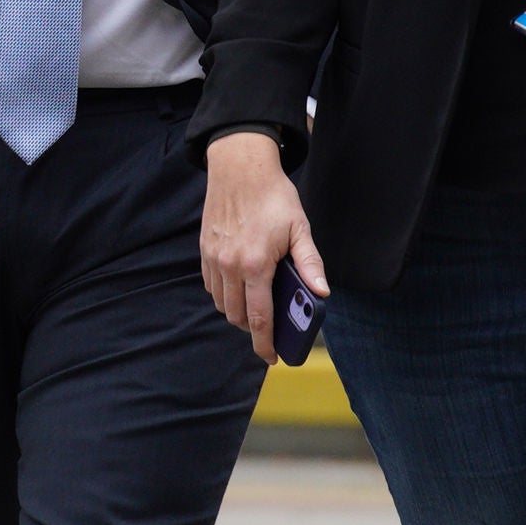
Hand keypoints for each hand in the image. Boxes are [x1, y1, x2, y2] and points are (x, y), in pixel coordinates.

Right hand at [200, 132, 326, 365]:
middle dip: (254, 329)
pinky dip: (225, 294)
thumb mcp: (299, 228)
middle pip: (238, 316)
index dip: (265, 343)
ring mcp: (214, 259)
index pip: (259, 318)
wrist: (240, 167)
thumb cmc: (273, 196)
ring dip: (238, 312)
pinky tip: (241, 285)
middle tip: (271, 327)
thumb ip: (309, 263)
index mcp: (256, 265)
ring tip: (257, 304)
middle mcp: (230, 266)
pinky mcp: (204, 251)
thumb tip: (321, 294)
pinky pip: (211, 286)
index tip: (272, 357)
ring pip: (222, 304)